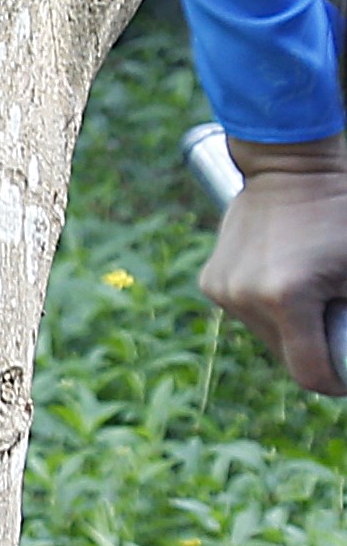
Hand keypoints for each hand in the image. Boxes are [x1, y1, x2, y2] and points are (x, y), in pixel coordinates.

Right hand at [205, 140, 346, 394]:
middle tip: (331, 313)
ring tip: (306, 288)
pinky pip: (248, 314)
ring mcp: (222, 288)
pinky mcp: (211, 280)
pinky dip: (269, 308)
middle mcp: (244, 297)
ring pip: (267, 337)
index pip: (311, 374)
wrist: (292, 165)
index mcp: (285, 296)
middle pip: (287, 357)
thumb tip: (346, 348)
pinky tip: (280, 277)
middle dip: (313, 346)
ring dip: (291, 327)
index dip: (337, 379)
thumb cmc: (340, 213)